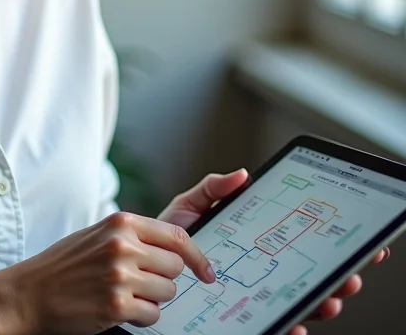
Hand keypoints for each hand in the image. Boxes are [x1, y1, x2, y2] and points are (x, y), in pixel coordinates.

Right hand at [0, 211, 217, 334]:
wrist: (29, 292)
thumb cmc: (64, 264)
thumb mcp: (97, 235)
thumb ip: (132, 235)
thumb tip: (175, 247)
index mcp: (120, 223)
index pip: (176, 235)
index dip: (198, 256)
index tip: (208, 272)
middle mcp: (122, 245)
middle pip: (176, 266)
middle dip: (164, 278)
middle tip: (141, 282)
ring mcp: (120, 276)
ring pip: (168, 292)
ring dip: (152, 299)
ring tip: (124, 294)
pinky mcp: (116, 306)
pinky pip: (153, 315)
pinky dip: (141, 317)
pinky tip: (118, 309)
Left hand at [156, 169, 390, 334]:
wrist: (142, 260)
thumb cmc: (168, 233)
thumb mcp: (191, 205)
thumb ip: (214, 189)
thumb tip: (243, 174)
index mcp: (255, 244)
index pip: (298, 246)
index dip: (327, 245)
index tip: (351, 240)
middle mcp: (259, 273)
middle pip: (307, 278)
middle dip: (336, 277)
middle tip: (350, 273)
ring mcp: (251, 296)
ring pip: (296, 304)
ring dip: (320, 303)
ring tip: (331, 297)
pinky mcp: (237, 316)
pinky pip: (269, 326)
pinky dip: (287, 326)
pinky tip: (296, 324)